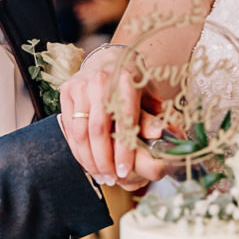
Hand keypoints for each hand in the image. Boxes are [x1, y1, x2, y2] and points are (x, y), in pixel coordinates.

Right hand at [59, 48, 170, 189]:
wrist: (108, 60)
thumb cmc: (131, 82)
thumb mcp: (147, 97)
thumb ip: (153, 118)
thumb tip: (172, 137)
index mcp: (125, 82)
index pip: (123, 123)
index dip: (123, 151)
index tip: (124, 172)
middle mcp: (100, 83)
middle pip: (97, 131)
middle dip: (103, 160)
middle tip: (110, 179)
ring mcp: (80, 87)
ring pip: (80, 132)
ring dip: (88, 159)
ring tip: (99, 175)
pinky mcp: (67, 92)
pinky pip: (69, 128)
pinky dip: (77, 149)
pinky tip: (86, 162)